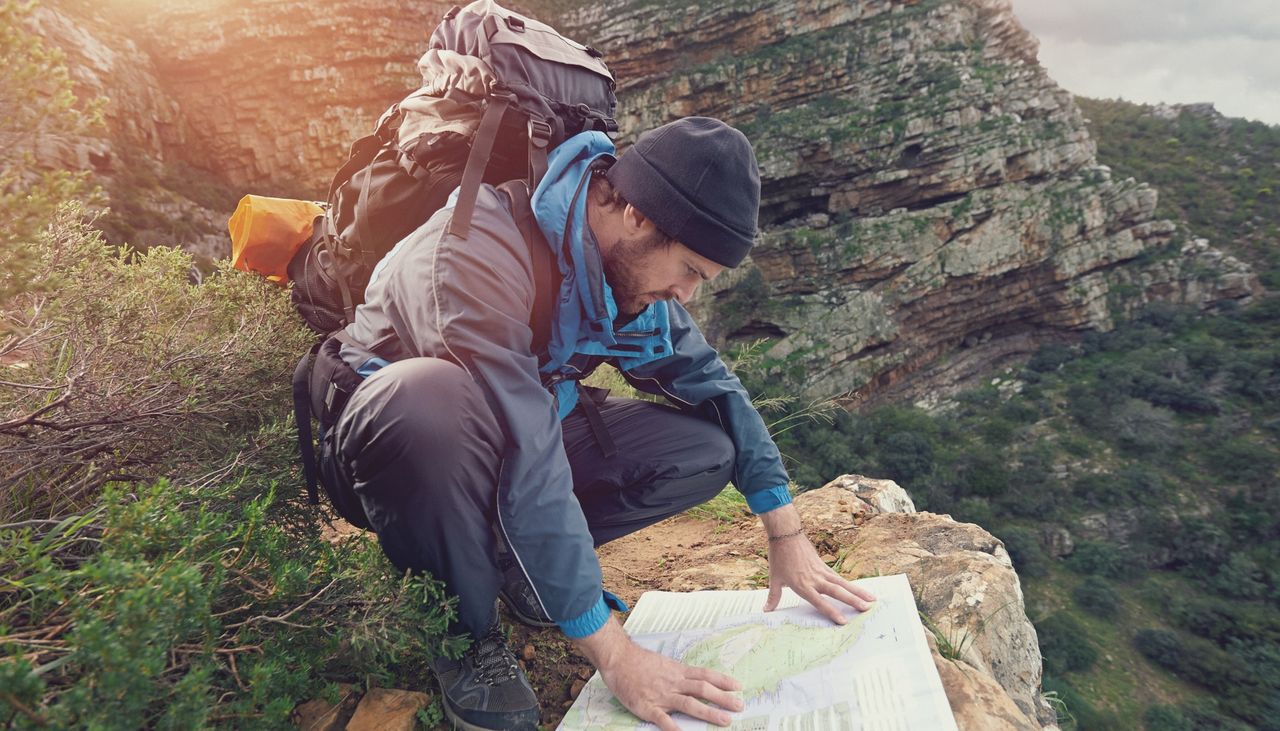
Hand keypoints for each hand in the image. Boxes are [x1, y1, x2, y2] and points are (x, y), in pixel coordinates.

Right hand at [572, 619, 742, 729]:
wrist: (618, 658)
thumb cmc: (638, 661)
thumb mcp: (663, 663)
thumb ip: (678, 673)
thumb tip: (694, 679)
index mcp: (677, 671)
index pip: (705, 676)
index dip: (723, 681)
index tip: (738, 686)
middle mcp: (673, 683)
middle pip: (703, 690)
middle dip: (723, 698)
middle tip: (740, 706)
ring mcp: (661, 695)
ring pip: (689, 704)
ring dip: (709, 713)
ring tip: (725, 721)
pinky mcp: (647, 707)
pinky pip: (663, 719)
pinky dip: (674, 728)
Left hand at [760, 505, 875, 622]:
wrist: (786, 535)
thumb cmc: (779, 557)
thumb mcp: (774, 578)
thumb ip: (773, 596)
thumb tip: (766, 610)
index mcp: (802, 585)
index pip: (819, 601)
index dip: (831, 611)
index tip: (844, 621)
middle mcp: (815, 579)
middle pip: (837, 592)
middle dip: (853, 601)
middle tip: (867, 609)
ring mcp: (821, 571)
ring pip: (843, 584)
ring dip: (857, 592)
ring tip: (872, 600)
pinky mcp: (824, 566)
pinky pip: (839, 578)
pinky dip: (850, 585)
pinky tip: (860, 590)